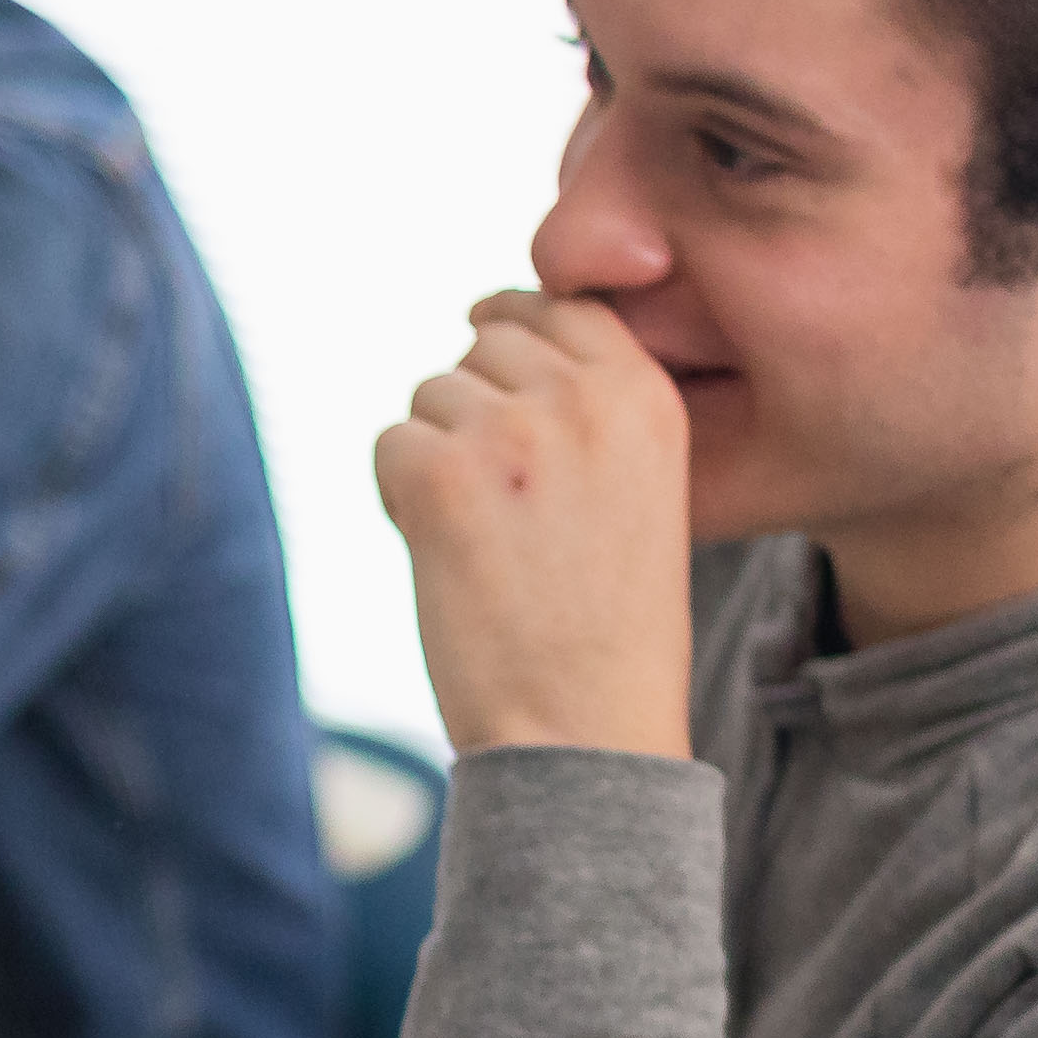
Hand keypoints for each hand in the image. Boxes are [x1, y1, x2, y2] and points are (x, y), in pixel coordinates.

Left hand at [372, 292, 693, 757]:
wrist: (586, 733)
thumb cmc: (607, 627)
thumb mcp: (638, 487)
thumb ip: (586, 404)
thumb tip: (489, 318)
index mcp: (648, 396)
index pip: (563, 304)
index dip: (517, 338)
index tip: (505, 385)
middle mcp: (585, 397)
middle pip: (486, 341)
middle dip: (474, 406)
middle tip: (505, 505)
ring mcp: (511, 431)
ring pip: (430, 394)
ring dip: (436, 458)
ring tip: (488, 544)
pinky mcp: (440, 476)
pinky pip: (389, 444)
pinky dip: (398, 499)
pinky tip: (448, 559)